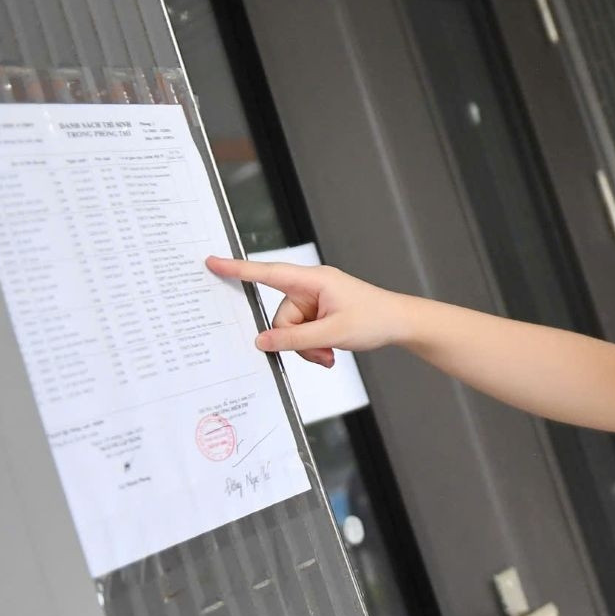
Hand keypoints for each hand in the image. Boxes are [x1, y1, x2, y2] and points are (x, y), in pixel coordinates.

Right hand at [206, 257, 413, 367]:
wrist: (401, 323)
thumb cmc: (375, 319)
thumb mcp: (332, 334)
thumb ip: (294, 339)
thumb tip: (262, 342)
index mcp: (313, 280)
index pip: (268, 273)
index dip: (238, 270)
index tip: (212, 262)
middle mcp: (311, 287)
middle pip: (281, 316)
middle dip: (295, 340)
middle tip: (321, 351)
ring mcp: (316, 301)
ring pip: (291, 329)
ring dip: (307, 347)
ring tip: (329, 353)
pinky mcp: (320, 313)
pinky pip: (302, 333)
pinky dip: (313, 346)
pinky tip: (329, 353)